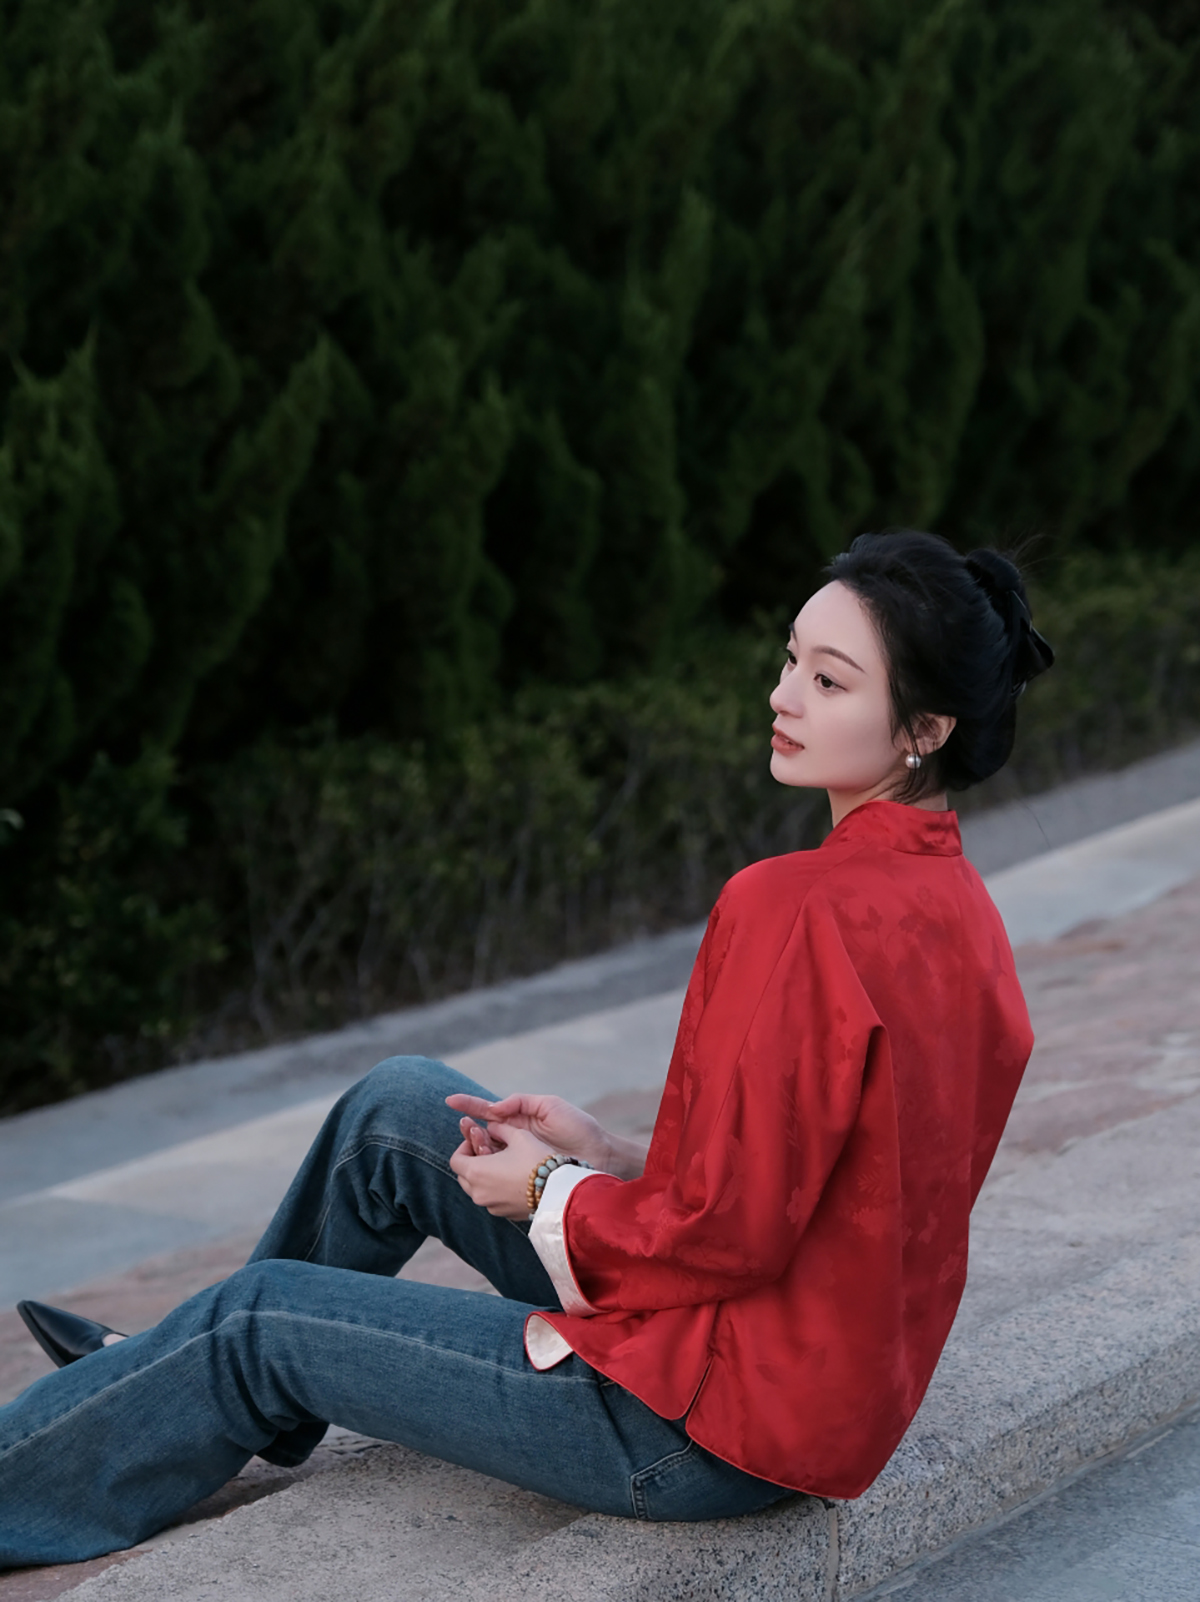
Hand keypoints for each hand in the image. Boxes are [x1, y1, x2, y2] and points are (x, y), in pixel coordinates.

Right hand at [447, 1092, 607, 1168]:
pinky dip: (489, 1167)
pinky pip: (499, 1172)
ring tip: (478, 1143)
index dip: (469, 1105)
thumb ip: (521, 1102)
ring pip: (488, 1154)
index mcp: (521, 1119)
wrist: (600, 1154)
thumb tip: (494, 1108)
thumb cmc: (579, 1127)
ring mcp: (518, 1157)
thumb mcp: (550, 1106)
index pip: (489, 1111)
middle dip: (471, 1129)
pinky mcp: (523, 1175)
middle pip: (483, 1134)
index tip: (449, 1101)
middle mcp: (516, 1138)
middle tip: (466, 1127)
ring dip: (479, 1148)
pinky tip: (485, 1165)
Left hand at [448, 1121, 551, 1218]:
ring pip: (477, 1190)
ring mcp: (491, 1206)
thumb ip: (499, 1129)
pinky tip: (513, 1179)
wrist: (558, 1190)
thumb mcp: (518, 1135)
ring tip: (502, 1164)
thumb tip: (492, 1126)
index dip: (464, 1146)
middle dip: (472, 1161)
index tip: (479, 1139)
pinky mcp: (504, 1214)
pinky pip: (492, 1199)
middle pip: (463, 1176)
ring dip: (483, 1176)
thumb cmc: (537, 1160)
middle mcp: (479, 1193)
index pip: (455, 1160)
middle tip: (489, 1150)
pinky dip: (495, 1189)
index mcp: (476, 1172)